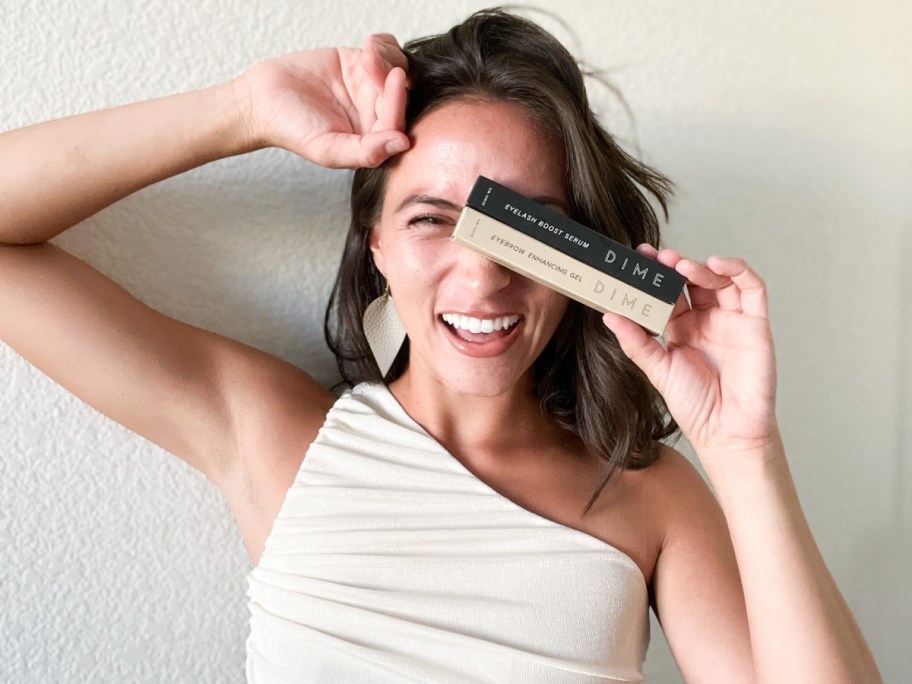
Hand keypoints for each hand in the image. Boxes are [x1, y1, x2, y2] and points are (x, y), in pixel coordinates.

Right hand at [235, 34, 409, 167]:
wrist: (263, 100)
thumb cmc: (294, 131)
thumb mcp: (328, 149)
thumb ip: (366, 151)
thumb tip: (402, 143)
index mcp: (375, 140)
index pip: (398, 122)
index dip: (398, 100)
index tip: (394, 78)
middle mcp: (378, 114)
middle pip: (403, 92)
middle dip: (391, 72)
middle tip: (369, 60)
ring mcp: (371, 87)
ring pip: (398, 67)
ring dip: (387, 56)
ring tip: (366, 51)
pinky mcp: (360, 63)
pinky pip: (386, 51)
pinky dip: (383, 44)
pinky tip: (368, 45)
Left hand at [602, 246, 777, 459]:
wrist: (726, 431)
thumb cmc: (695, 405)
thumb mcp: (658, 369)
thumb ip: (636, 342)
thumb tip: (609, 316)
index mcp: (681, 328)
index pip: (668, 292)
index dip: (655, 274)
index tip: (638, 257)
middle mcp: (707, 320)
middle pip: (692, 280)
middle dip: (674, 265)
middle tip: (656, 257)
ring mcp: (732, 320)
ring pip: (720, 279)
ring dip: (700, 267)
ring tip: (679, 265)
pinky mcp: (755, 323)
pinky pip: (752, 288)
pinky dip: (737, 270)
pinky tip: (716, 264)